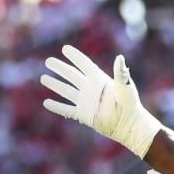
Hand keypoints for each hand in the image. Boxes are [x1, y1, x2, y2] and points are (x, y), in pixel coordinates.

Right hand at [41, 45, 163, 157]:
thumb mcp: (125, 87)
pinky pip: (67, 110)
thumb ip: (121, 74)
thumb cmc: (130, 104)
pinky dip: (57, 107)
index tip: (65, 48)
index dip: (75, 57)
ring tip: (43, 78)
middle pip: (72, 76)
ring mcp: (86, 102)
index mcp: (100, 80)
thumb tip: (120, 58)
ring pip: (67, 91)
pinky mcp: (84, 115)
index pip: (85, 65)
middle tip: (48, 61)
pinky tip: (46, 103)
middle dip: (60, 68)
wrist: (129, 125)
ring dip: (55, 85)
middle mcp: (91, 89)